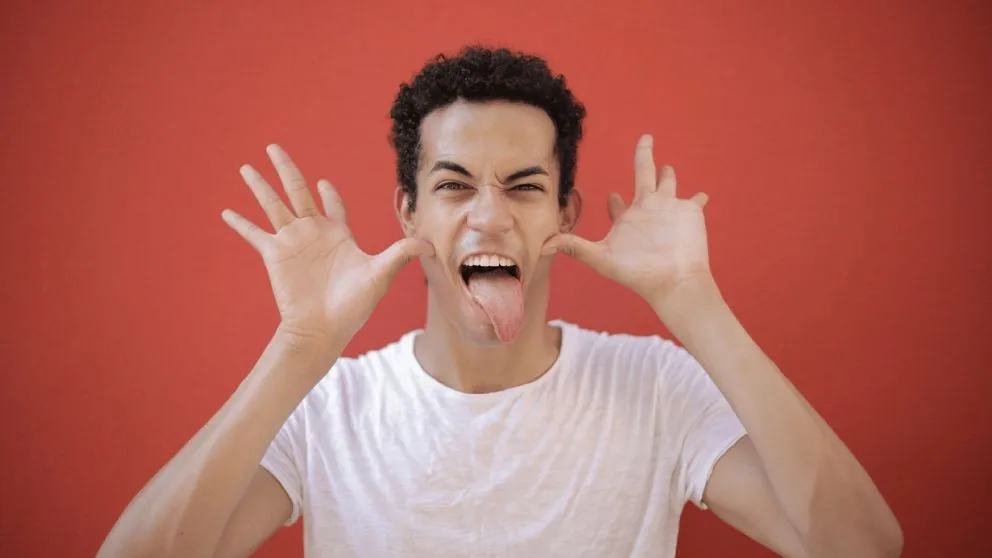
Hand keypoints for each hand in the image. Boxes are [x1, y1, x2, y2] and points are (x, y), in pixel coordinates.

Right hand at [222, 144, 433, 341]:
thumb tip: (430, 244)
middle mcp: (312, 233)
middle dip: (286, 169)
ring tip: (245, 168)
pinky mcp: (274, 255)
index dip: (328, 194)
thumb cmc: (354, 305)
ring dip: (259, 186)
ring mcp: (292, 242)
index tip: (323, 182)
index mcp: (338, 234)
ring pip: (272, 204)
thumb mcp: (381, 274)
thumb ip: (402, 253)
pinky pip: (254, 234)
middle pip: (296, 191)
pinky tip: (226, 212)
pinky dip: (240, 223)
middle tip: (274, 147)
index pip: (333, 206)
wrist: (324, 328)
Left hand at [542, 134, 712, 310]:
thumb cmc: (638, 273)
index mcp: (627, 219)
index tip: (611, 196)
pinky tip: (702, 195)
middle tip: (645, 140)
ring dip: (669, 175)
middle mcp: (647, 210)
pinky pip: (696, 200)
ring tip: (668, 167)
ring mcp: (669, 209)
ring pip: (669, 183)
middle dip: (644, 157)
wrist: (673, 281)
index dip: (614, 200)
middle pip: (644, 175)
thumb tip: (543, 245)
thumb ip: (574, 247)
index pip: (618, 204)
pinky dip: (699, 197)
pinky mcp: (689, 211)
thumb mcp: (601, 257)